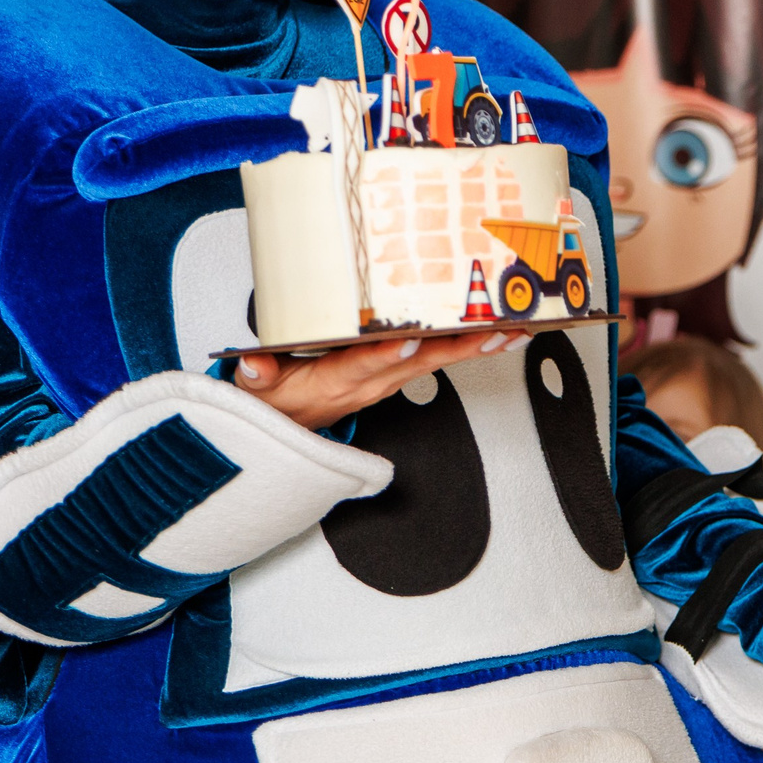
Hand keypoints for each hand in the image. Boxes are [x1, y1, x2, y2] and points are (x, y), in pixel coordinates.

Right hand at [232, 329, 527, 430]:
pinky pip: (437, 362)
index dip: (384, 356)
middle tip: (494, 331)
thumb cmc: (278, 401)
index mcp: (336, 381)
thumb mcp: (257, 393)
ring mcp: (387, 382)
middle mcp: (370, 383)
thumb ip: (256, 376)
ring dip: (474, 348)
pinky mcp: (395, 378)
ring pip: (435, 362)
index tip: (408, 342)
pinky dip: (467, 348)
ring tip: (511, 331)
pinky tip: (496, 335)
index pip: (361, 366)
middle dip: (456, 348)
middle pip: (417, 363)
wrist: (289, 431)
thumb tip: (251, 364)